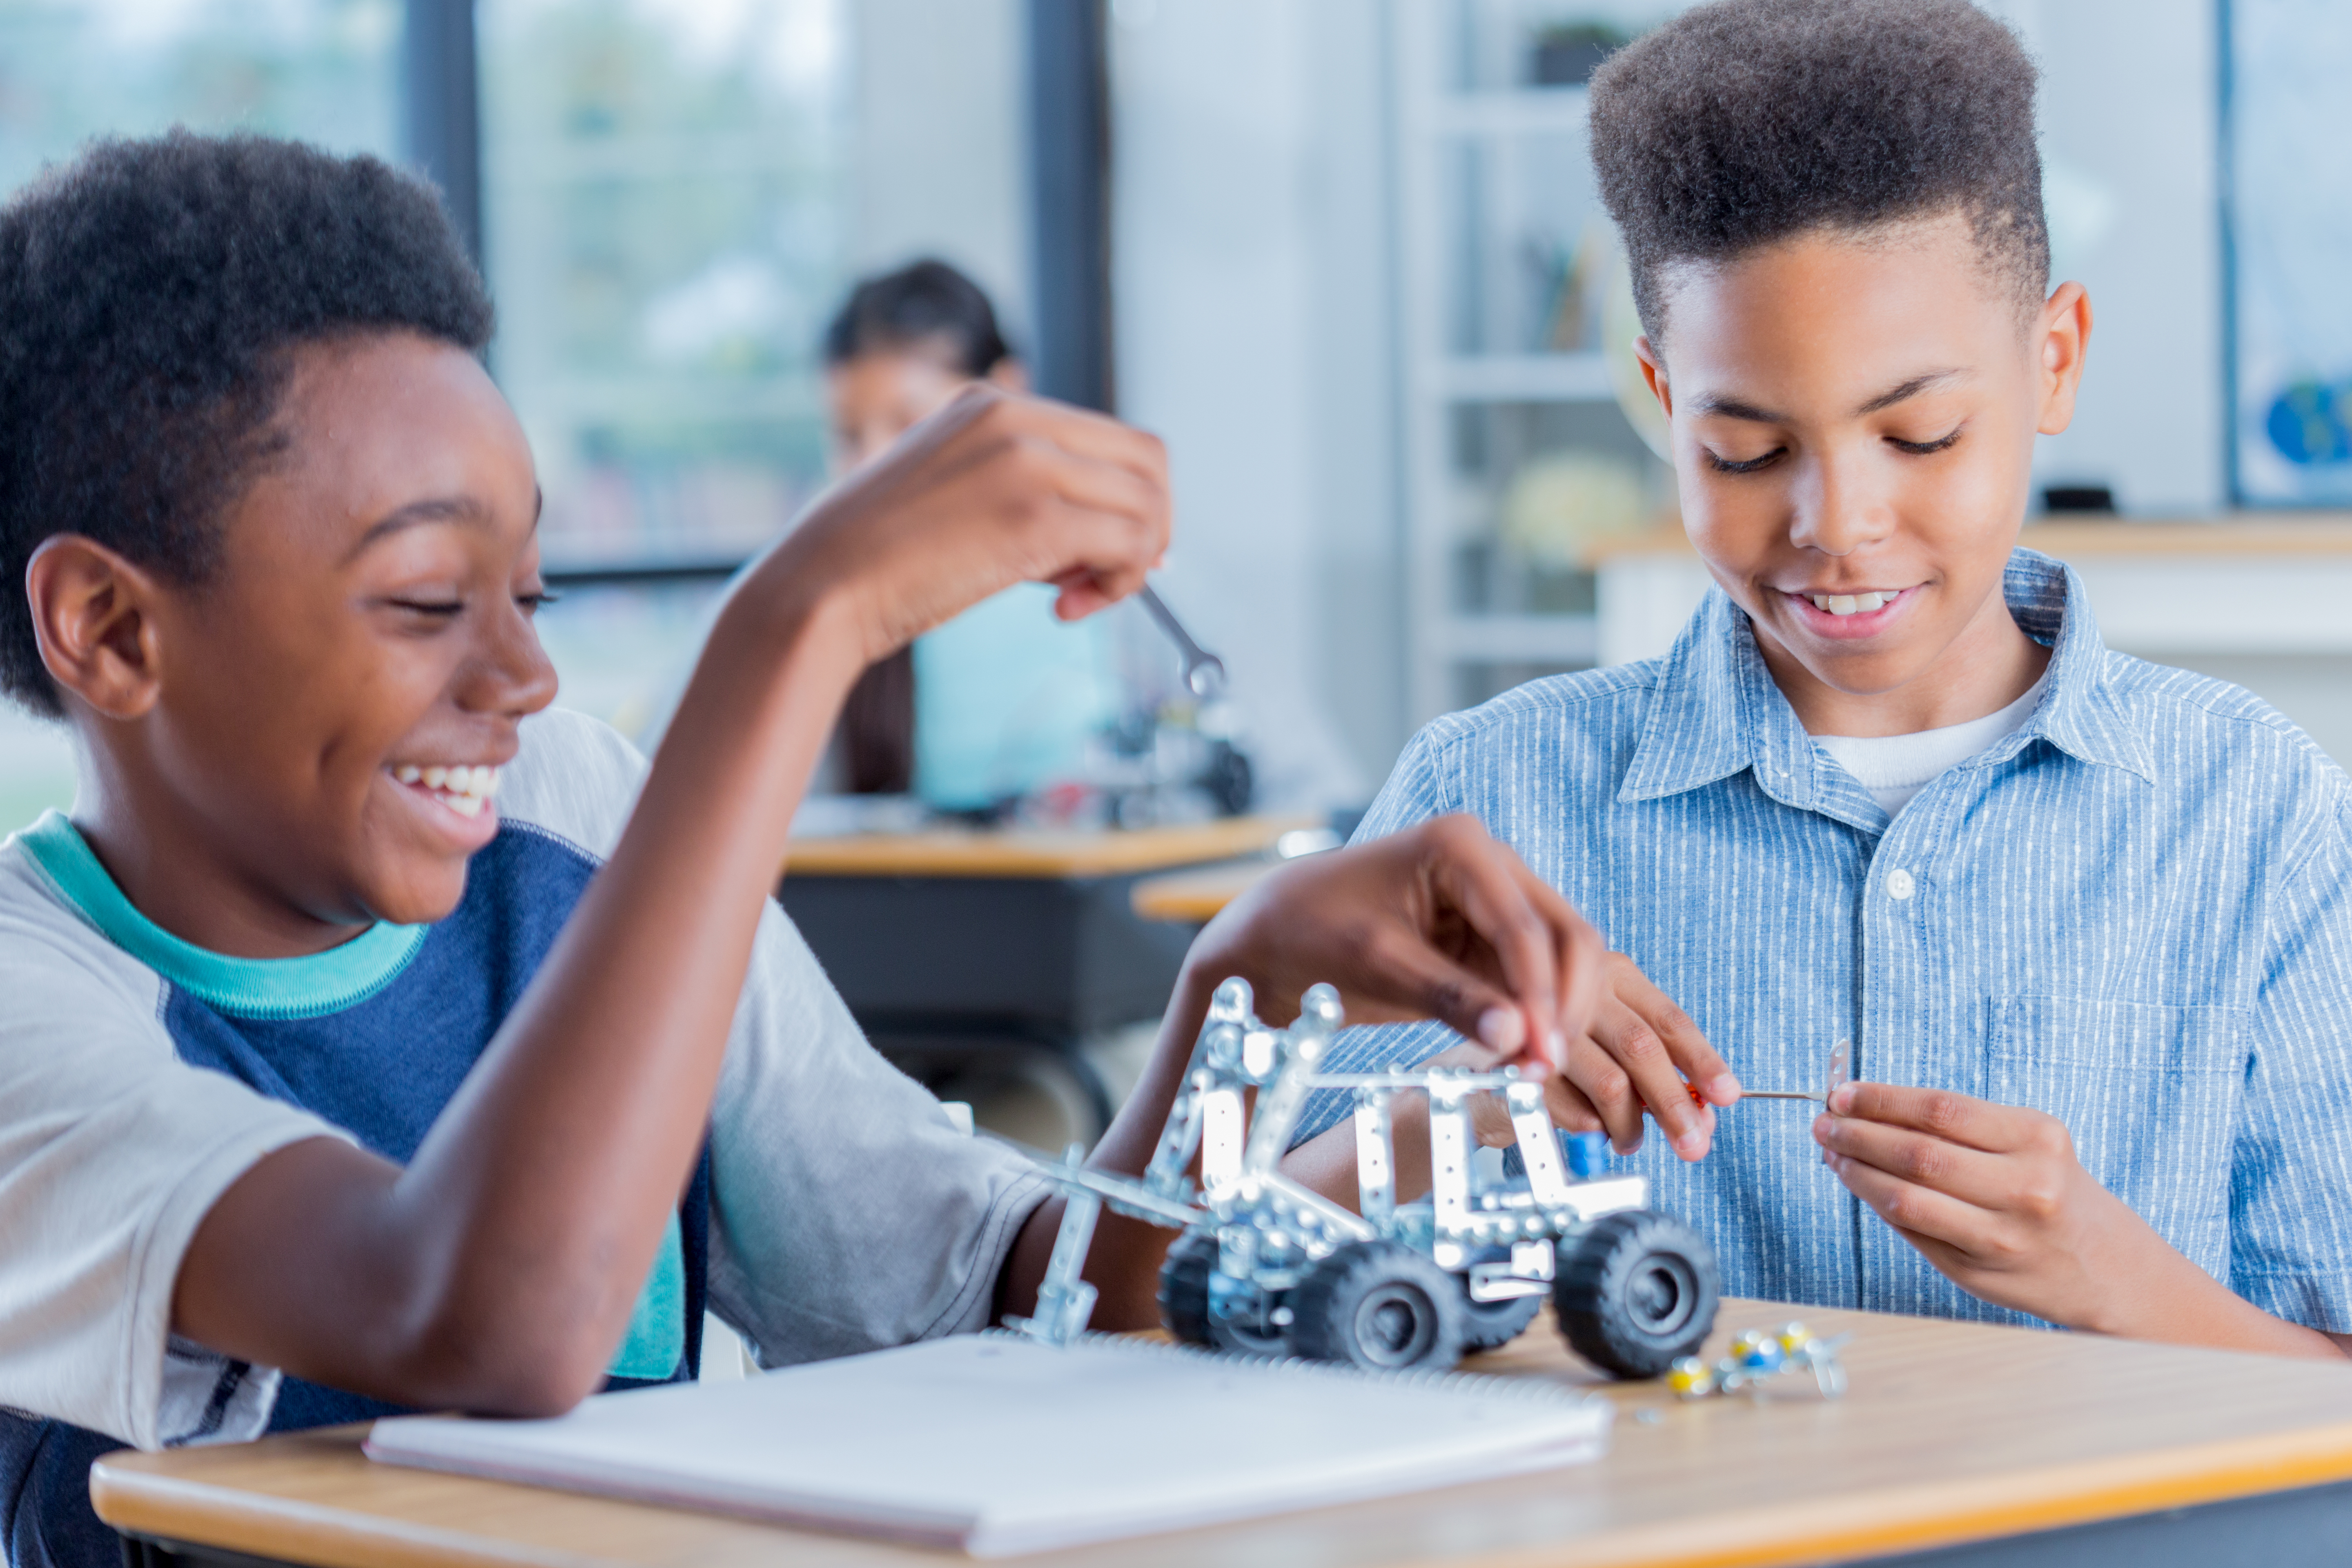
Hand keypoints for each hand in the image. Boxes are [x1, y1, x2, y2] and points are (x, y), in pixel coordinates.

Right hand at [752, 386, 1169, 662]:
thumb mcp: (965, 502)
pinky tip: (1064, 612)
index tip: (1107, 553)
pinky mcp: (1034, 516)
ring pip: (1147, 502)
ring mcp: (1027, 461)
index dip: (1130, 500)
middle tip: (1109, 577)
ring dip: (1132, 562)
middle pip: (1148, 458)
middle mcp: (1016, 417)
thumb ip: (1037, 502)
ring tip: (1076, 598)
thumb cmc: (884, 563)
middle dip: (1148, 526)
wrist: (821, 588)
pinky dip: (1118, 586)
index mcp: (995, 404)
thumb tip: (1136, 544)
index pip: (1112, 438)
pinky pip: (1129, 544)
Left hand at [1179, 815, 1606, 1074]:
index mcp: (1461, 844)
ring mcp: (1497, 901)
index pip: (1522, 926)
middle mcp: (1491, 863)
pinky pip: (1535, 980)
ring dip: (1556, 1014)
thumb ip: (1449, 998)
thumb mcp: (1377, 965)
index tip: (1543, 1053)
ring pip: (1563, 958)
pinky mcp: (1491, 940)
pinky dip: (1535, 1018)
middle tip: (1545, 1068)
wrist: (1275, 936)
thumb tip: (1519, 1037)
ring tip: (1531, 1072)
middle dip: (1561, 1004)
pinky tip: (1520, 1059)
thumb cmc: (1311, 933)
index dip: (1540, 994)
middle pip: (1565, 934)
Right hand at [1471, 952, 1736, 1162]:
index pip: (1669, 1020)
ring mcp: (1545, 1023)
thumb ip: (1654, 1062)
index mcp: (1611, 974)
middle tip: (1695, 1144)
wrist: (1477, 1041)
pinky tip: (1588, 1125)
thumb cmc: (1557, 1040)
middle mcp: (1579, 989)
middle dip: (1675, 1105)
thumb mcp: (1609, 1034)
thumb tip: (1705, 1109)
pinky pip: (1570, 1106)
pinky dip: (1586, 1125)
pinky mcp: (1515, 1061)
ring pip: (1612, 1084)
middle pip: (1643, 1050)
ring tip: (1630, 1140)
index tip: (1727, 1096)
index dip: (1703, 1060)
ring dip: (1630, 1125)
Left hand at [1813, 1082, 2182, 1330]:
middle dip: (1857, 1134)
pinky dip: (1877, 1205)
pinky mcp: (1979, 1273)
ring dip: (1856, 1172)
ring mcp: (2001, 1236)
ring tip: (1833, 1153)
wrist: (2111, 1270)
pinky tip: (1860, 1186)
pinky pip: (1913, 1232)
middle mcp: (2025, 1187)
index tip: (1842, 1093)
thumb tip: (1866, 1111)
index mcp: (2037, 1139)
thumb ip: (1958, 1129)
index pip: (1940, 1109)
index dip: (1881, 1099)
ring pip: (1905, 1199)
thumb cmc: (2055, 1191)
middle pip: (1917, 1153)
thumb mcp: (2029, 1144)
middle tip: (1824, 1122)